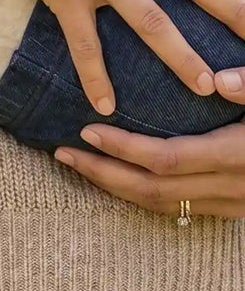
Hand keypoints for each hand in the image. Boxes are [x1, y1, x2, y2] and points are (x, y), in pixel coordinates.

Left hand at [56, 121, 244, 218]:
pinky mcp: (228, 209)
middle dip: (102, 172)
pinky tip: (114, 178)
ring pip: (160, 204)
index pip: (166, 159)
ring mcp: (229, 204)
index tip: (87, 132)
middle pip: (152, 189)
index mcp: (234, 157)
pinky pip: (175, 206)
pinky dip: (138, 194)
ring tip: (77, 164)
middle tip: (62, 153)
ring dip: (114, 186)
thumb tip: (220, 81)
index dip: (123, 148)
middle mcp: (228, 187)